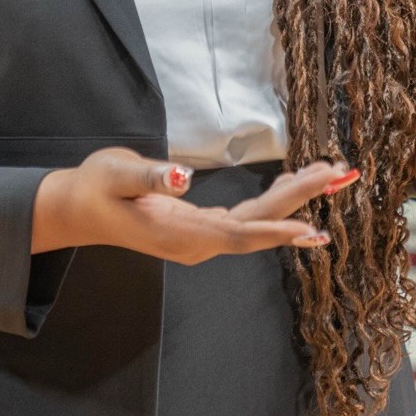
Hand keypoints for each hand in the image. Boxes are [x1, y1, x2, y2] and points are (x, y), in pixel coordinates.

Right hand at [32, 149, 360, 262]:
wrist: (78, 209)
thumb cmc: (96, 186)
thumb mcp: (116, 173)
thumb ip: (149, 175)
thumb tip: (182, 177)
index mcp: (179, 232)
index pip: (238, 233)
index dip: (275, 230)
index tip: (311, 226)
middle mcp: (196, 242)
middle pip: (257, 225)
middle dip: (298, 199)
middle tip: (337, 172)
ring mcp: (200, 239)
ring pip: (255, 222)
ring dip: (292, 201)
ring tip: (328, 176)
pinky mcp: (200, 229)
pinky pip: (246, 221)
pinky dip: (274, 205)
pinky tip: (295, 190)